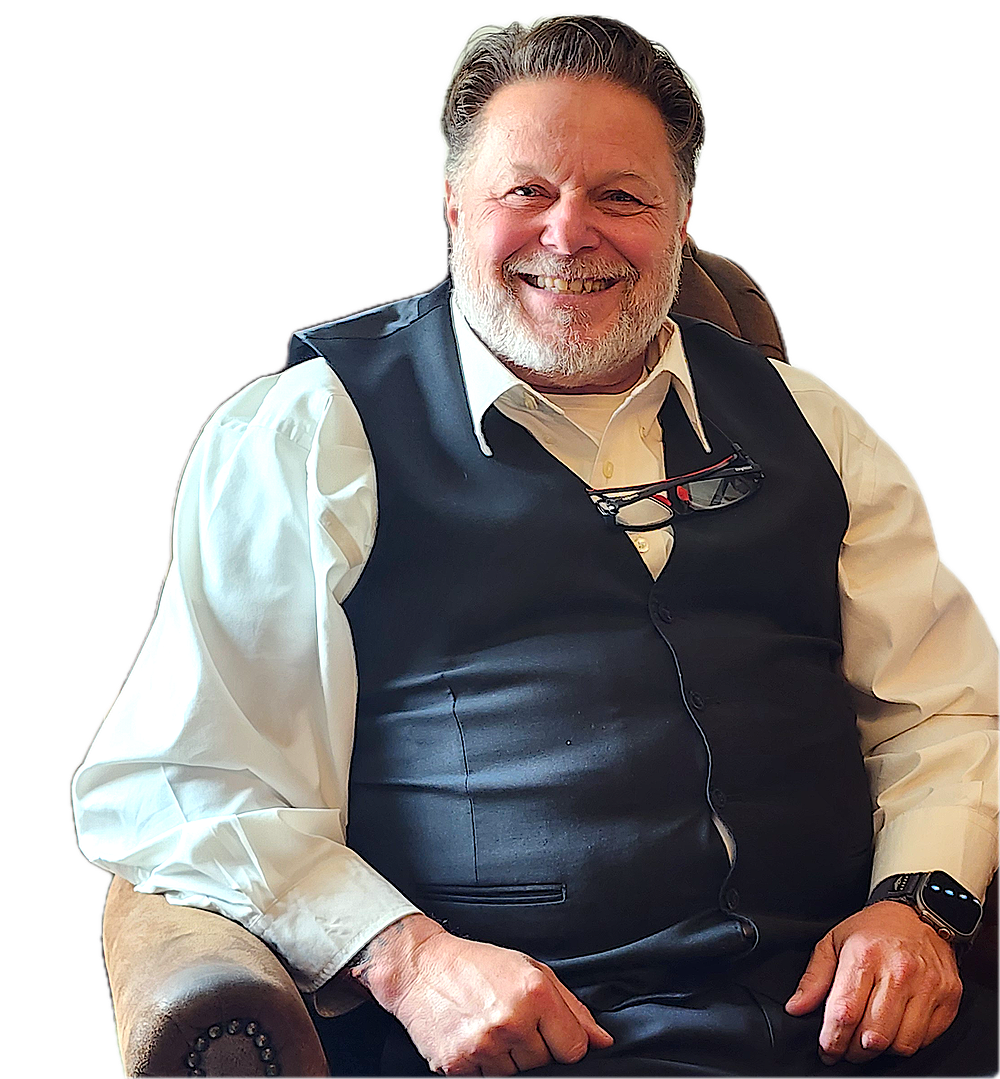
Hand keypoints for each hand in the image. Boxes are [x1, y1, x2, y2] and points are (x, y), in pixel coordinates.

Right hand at [350, 913, 613, 1077]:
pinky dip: (482, 1065)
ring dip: (507, 1058)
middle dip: (532, 1046)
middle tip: (509, 1019)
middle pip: (544, 1064)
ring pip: (516, 1076)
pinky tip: (472, 1037)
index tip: (549, 1031)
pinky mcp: (457, 1066)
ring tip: (488, 1026)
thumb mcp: (529, 969)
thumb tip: (602, 1041)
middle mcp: (510, 1021)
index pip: (573, 1049)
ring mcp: (483, 1046)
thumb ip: (571, 1006)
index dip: (563, 1042)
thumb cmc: (477, 965)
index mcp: (534, 993)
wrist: (420, 968)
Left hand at [784, 902, 962, 1065]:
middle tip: (846, 1048)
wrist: (919, 914)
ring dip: (881, 1051)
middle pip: (873, 1035)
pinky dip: (906, 1043)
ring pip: (901, 1044)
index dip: (833, 1039)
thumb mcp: (834, 942)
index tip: (827, 1050)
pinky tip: (894, 1030)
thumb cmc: (873, 930)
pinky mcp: (948, 998)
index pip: (845, 1012)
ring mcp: (927, 986)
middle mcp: (898, 972)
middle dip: (854, 1050)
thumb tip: (796, 1007)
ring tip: (869, 1040)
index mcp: (864, 956)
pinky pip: (925, 1039)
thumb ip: (814, 978)